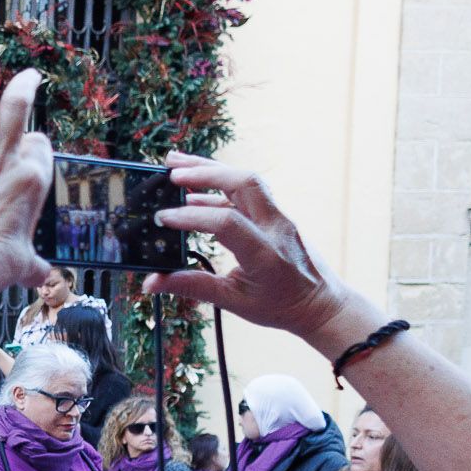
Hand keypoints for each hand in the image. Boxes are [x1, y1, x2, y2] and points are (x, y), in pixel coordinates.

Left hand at [0, 49, 52, 292]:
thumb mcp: (25, 265)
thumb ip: (36, 266)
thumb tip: (45, 280)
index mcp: (30, 179)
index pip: (38, 144)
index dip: (34, 143)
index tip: (28, 145)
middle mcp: (1, 161)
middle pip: (17, 107)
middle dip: (24, 84)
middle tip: (26, 73)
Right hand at [145, 155, 379, 358]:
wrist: (318, 304)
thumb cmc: (280, 306)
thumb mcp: (233, 302)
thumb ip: (193, 287)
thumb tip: (151, 283)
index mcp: (265, 253)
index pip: (226, 222)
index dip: (191, 216)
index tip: (163, 218)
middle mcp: (275, 228)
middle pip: (244, 182)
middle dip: (205, 172)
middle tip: (171, 171)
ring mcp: (278, 218)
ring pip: (246, 180)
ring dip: (211, 170)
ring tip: (176, 165)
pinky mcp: (274, 215)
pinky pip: (247, 192)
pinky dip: (220, 187)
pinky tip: (194, 193)